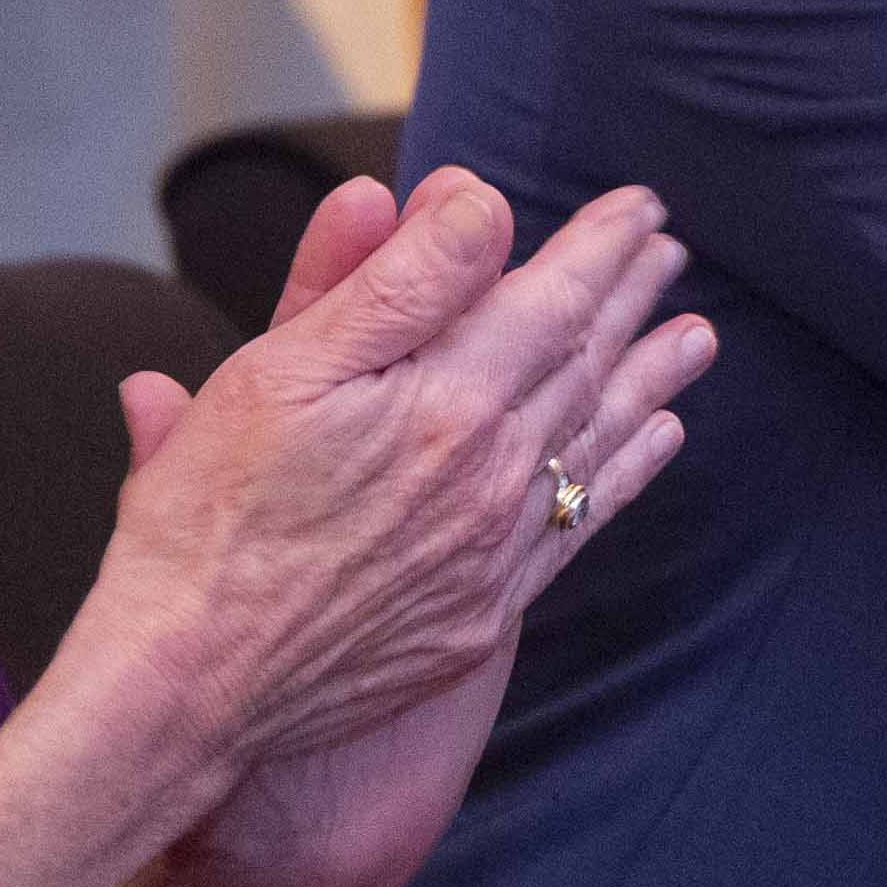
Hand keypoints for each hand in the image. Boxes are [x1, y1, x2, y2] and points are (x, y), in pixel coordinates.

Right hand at [62, 172, 710, 886]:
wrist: (193, 681)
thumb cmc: (211, 514)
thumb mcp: (283, 367)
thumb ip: (395, 281)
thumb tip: (483, 205)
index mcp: (446, 402)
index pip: (551, 300)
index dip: (599, 248)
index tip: (638, 206)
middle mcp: (491, 475)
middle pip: (583, 364)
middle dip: (629, 298)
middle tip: (669, 248)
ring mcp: (494, 551)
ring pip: (594, 440)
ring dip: (648, 378)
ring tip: (694, 335)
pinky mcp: (482, 613)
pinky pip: (578, 525)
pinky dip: (624, 472)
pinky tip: (654, 440)